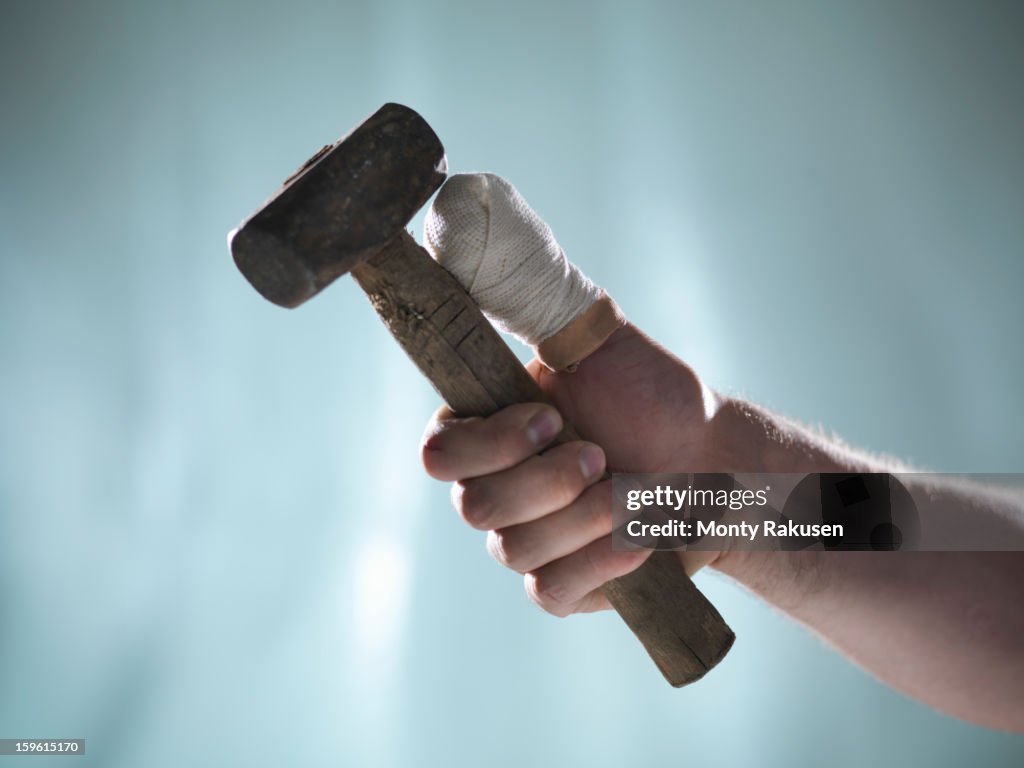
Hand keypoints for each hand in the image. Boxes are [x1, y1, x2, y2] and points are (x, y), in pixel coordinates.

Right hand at [421, 322, 726, 615]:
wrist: (715, 462)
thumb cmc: (656, 396)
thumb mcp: (596, 337)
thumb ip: (529, 298)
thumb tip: (456, 231)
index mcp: (488, 430)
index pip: (439, 453)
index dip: (490, 444)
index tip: (551, 417)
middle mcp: (496, 486)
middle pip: (473, 507)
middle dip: (546, 481)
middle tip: (601, 455)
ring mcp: (526, 539)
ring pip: (512, 550)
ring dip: (583, 518)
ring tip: (631, 493)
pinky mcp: (561, 585)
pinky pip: (548, 591)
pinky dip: (598, 563)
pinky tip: (636, 540)